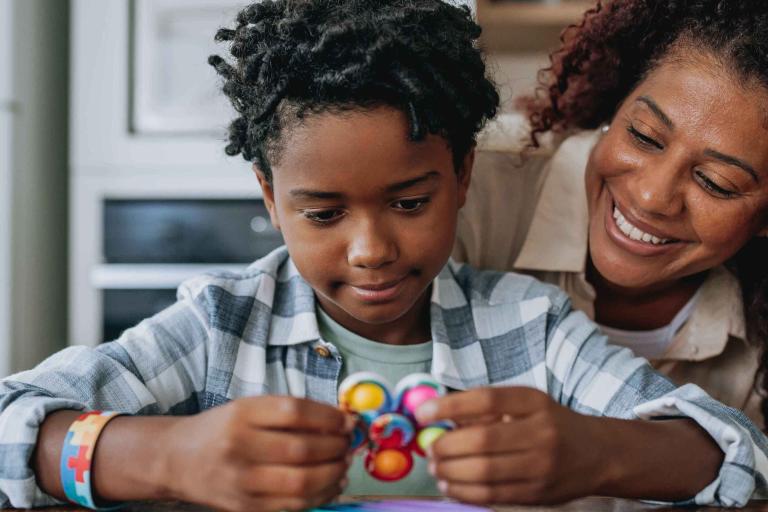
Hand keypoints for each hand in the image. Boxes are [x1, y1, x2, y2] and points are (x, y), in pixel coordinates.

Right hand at [161, 396, 354, 511]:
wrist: (177, 459)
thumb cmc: (221, 429)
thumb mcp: (248, 408)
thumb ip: (289, 413)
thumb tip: (341, 422)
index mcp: (241, 414)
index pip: (295, 412)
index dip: (329, 416)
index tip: (348, 420)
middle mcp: (239, 446)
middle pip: (302, 448)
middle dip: (336, 446)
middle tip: (349, 443)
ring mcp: (241, 481)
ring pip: (301, 481)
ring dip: (333, 472)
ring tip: (343, 464)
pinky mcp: (246, 507)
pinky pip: (293, 504)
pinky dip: (321, 495)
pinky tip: (333, 484)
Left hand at [415, 386, 606, 505]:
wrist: (598, 454)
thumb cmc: (550, 423)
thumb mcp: (526, 404)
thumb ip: (486, 409)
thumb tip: (438, 417)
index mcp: (534, 402)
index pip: (486, 400)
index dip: (450, 405)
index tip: (422, 413)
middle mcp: (541, 433)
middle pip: (482, 440)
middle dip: (446, 446)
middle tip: (430, 448)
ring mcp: (541, 466)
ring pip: (484, 472)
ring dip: (450, 472)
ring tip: (436, 468)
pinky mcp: (537, 494)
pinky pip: (492, 495)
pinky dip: (464, 492)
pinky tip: (450, 486)